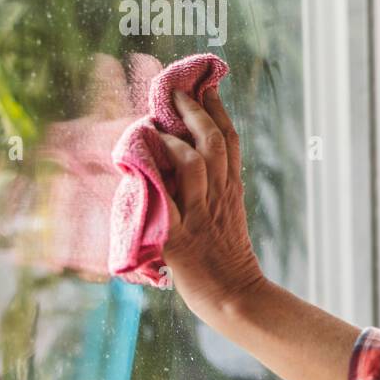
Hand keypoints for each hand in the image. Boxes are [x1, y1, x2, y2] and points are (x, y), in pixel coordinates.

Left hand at [158, 88, 266, 322]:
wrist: (236, 295)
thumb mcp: (227, 216)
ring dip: (177, 138)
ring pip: (197, 163)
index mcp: (232, 190)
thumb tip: (193, 159)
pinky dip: (158, 175)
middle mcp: (220, 196)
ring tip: (155, 123)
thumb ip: (215, 188)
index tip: (205, 84)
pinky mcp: (181, 237)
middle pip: (215, 142)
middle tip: (176, 91)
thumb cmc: (226, 260)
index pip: (231, 140)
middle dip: (196, 111)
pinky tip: (144, 158)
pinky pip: (170, 199)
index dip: (217, 109)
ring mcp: (202, 214)